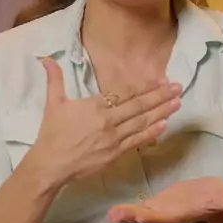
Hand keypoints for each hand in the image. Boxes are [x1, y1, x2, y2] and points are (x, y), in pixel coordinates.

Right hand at [27, 57, 181, 186]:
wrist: (50, 165)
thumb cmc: (52, 133)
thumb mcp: (53, 103)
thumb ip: (54, 79)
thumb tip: (44, 57)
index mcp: (95, 106)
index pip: (125, 93)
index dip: (145, 87)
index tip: (161, 80)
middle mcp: (108, 120)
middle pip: (139, 106)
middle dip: (160, 96)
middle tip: (178, 87)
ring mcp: (113, 138)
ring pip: (142, 122)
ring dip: (161, 112)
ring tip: (177, 103)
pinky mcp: (115, 154)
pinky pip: (137, 141)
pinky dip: (151, 132)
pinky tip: (164, 125)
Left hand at [107, 177, 222, 222]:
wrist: (211, 198)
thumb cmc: (218, 198)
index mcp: (183, 214)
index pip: (167, 218)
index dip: (154, 217)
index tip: (141, 215)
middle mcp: (168, 215)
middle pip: (149, 218)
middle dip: (133, 217)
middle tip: (116, 215)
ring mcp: (160, 211)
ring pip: (142, 213)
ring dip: (127, 214)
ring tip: (112, 214)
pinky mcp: (156, 204)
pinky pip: (140, 206)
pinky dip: (127, 208)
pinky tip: (113, 210)